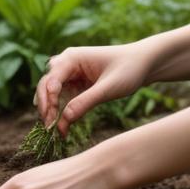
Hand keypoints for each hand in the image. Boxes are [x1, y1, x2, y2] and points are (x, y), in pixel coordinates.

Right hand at [35, 42, 150, 136]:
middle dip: (46, 107)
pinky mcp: (76, 84)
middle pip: (45, 86)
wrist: (143, 63)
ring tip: (53, 130)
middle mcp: (66, 63)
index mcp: (71, 58)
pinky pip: (62, 98)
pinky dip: (61, 112)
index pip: (51, 80)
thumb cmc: (128, 70)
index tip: (51, 120)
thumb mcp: (109, 88)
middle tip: (49, 128)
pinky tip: (63, 127)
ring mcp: (70, 74)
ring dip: (51, 111)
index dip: (48, 100)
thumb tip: (64, 119)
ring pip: (51, 93)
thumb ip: (86, 102)